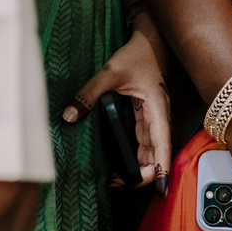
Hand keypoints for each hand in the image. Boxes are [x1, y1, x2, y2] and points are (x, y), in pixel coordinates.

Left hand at [65, 19, 171, 188]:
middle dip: (143, 175)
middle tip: (120, 186)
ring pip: (151, 150)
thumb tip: (69, 116)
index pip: (163, 147)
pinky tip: (124, 165)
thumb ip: (89, 93)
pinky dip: (137, 156)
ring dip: (140, 167)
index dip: (162, 171)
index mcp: (157, 110)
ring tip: (118, 181)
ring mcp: (154, 118)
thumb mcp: (111, 72)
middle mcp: (159, 118)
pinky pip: (145, 141)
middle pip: (157, 155)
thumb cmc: (138, 54)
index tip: (160, 192)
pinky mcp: (147, 115)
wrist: (151, 39)